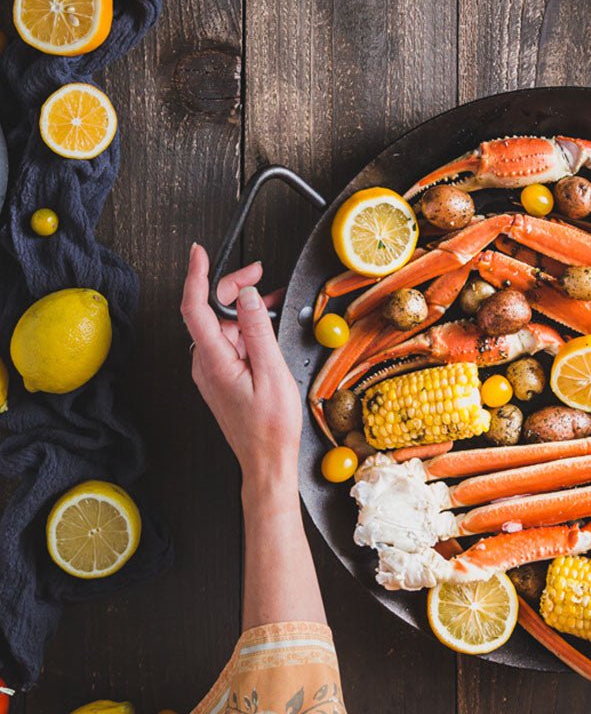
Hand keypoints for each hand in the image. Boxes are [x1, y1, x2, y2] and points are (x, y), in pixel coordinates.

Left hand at [180, 243, 300, 484]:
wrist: (266, 461)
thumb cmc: (271, 427)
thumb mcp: (272, 373)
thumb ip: (257, 331)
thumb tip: (246, 297)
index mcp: (214, 360)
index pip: (194, 307)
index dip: (195, 275)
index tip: (199, 252)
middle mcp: (206, 364)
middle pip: (210, 312)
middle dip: (232, 288)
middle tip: (260, 275)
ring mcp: (212, 371)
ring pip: (222, 326)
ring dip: (245, 310)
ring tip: (273, 302)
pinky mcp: (221, 377)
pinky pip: (230, 343)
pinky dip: (247, 329)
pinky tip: (266, 326)